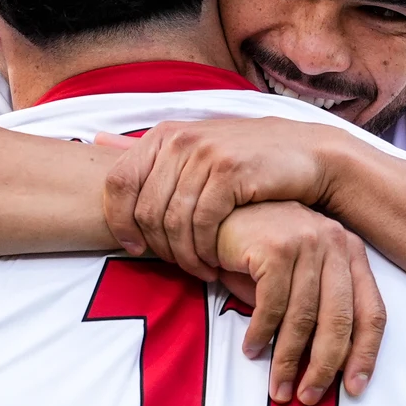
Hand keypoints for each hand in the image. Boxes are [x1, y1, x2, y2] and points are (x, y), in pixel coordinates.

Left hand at [99, 118, 345, 282]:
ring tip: (200, 270)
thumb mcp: (197, 148)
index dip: (120, 222)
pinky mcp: (230, 172)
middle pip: (145, 209)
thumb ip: (151, 152)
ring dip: (184, 256)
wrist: (309, 155)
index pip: (117, 183)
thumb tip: (96, 140)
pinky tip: (217, 263)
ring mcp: (205, 154)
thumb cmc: (249, 161)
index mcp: (164, 135)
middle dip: (158, 248)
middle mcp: (180, 140)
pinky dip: (206, 251)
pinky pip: (202, 223)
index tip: (135, 249)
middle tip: (179, 267)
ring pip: (172, 221)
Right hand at [215, 202, 385, 403]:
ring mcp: (306, 242)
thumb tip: (328, 367)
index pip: (371, 311)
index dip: (365, 354)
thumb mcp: (299, 277)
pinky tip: (252, 349)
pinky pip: (272, 305)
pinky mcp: (275, 247)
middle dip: (325, 366)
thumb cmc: (259, 250)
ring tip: (278, 387)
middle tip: (309, 396)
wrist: (218, 211)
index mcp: (351, 253)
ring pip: (303, 318)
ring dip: (288, 359)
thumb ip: (318, 311)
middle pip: (340, 320)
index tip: (354, 388)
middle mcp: (335, 243)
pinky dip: (262, 334)